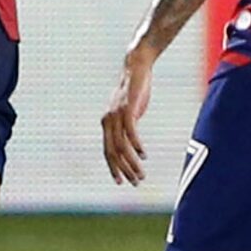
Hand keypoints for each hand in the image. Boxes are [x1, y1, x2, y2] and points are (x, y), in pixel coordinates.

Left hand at [101, 45, 157, 185]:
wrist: (136, 67)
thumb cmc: (134, 90)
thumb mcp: (130, 110)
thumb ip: (128, 125)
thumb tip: (132, 140)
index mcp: (106, 123)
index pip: (107, 151)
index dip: (113, 167)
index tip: (120, 181)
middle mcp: (107, 121)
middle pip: (112, 153)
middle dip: (123, 170)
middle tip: (135, 182)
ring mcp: (116, 115)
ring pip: (121, 146)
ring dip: (132, 163)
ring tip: (141, 174)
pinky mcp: (127, 109)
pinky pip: (130, 133)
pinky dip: (137, 146)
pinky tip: (144, 155)